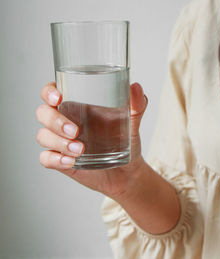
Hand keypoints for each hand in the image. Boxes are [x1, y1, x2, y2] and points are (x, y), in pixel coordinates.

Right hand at [36, 82, 147, 199]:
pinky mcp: (61, 161)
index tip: (58, 98)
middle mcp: (65, 121)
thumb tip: (136, 87)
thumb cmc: (127, 141)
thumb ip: (137, 104)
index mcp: (78, 106)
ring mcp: (61, 141)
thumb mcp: (133, 122)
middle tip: (75, 131)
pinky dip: (55, 159)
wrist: (129, 171)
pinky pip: (46, 158)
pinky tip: (70, 161)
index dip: (48, 92)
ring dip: (58, 142)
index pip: (52, 92)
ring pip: (43, 136)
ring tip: (80, 150)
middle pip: (43, 113)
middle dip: (55, 120)